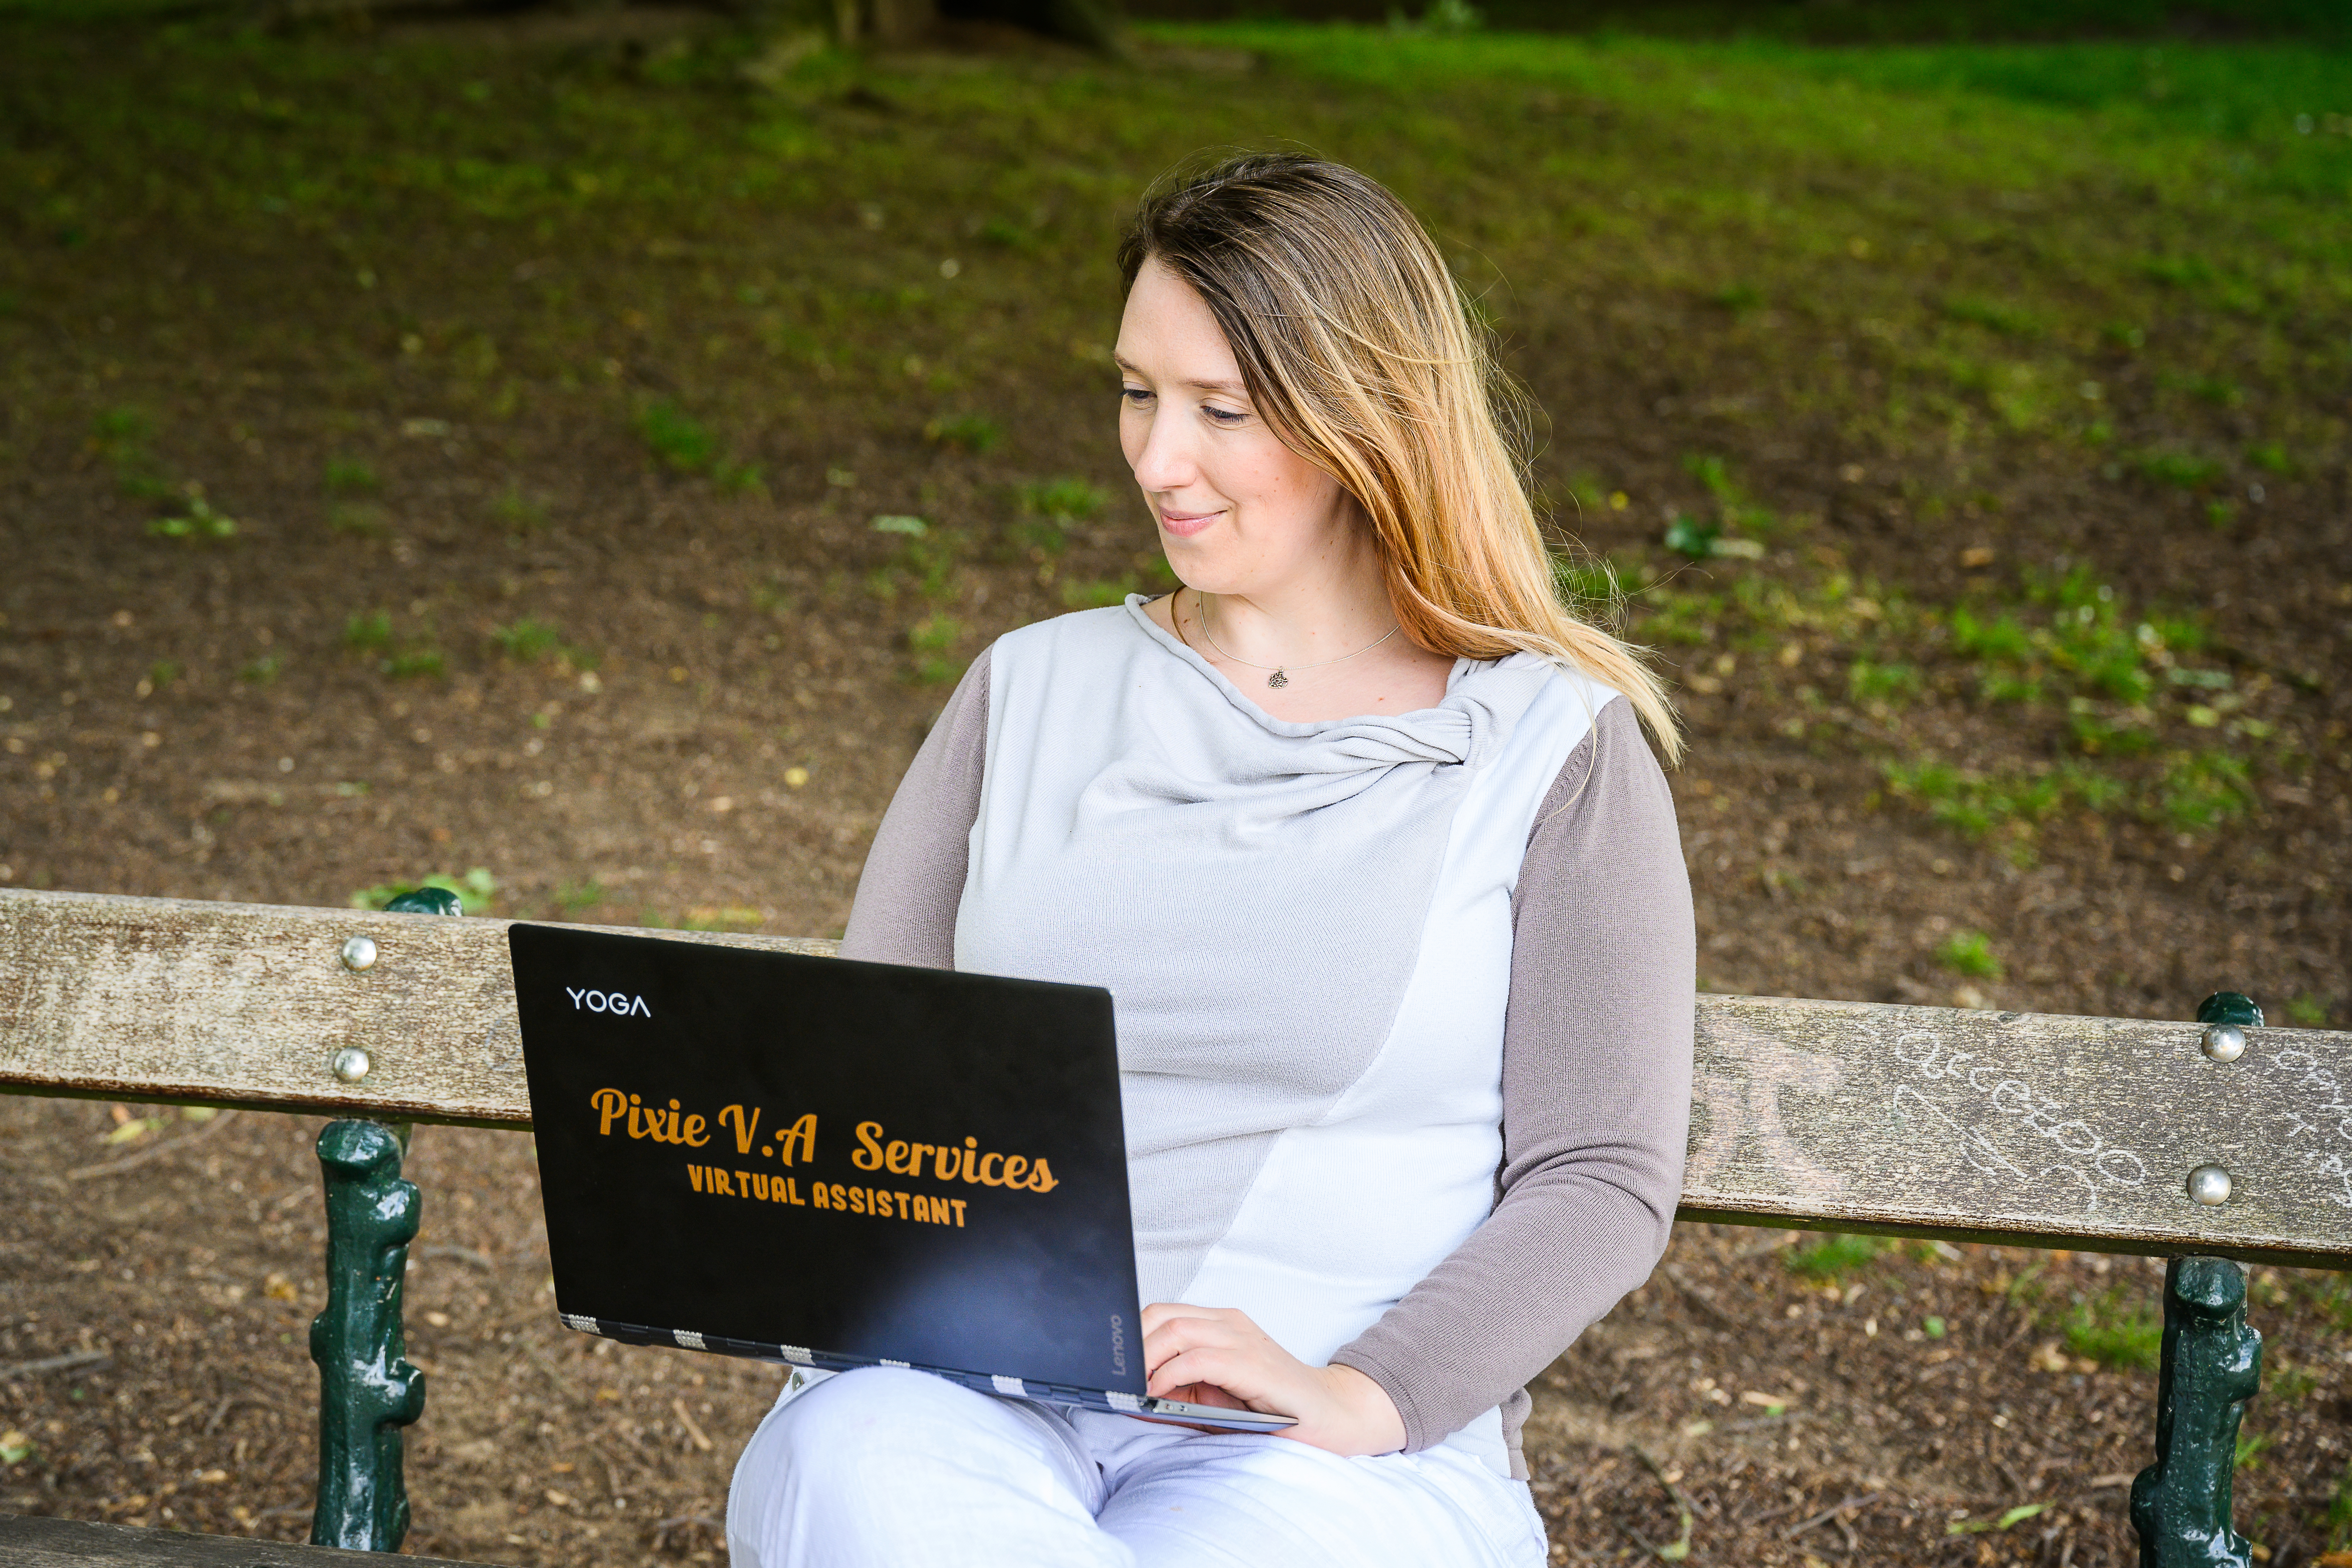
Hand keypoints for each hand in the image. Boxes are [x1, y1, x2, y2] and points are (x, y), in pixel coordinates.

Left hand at [1140, 1302, 1406, 1456]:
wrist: (1330, 1413)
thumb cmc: (1270, 1407)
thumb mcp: (1214, 1397)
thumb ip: (1177, 1393)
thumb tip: (1131, 1397)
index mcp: (1219, 1323)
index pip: (1162, 1313)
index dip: (1132, 1336)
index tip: (1113, 1365)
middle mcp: (1229, 1322)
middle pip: (1161, 1315)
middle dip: (1132, 1346)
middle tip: (1118, 1378)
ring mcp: (1241, 1338)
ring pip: (1175, 1329)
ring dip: (1146, 1359)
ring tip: (1134, 1386)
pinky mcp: (1251, 1362)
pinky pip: (1198, 1358)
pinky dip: (1169, 1375)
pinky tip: (1159, 1391)